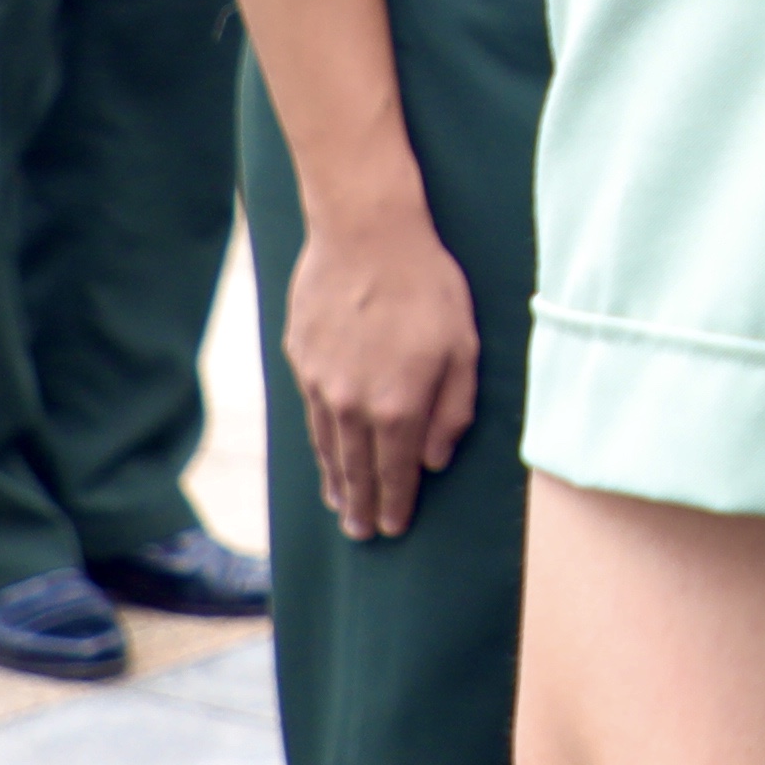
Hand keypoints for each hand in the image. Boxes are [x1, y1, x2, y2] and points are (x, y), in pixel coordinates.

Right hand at [286, 188, 488, 541]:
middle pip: (354, 470)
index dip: (395, 505)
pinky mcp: (300, 359)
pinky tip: (323, 448)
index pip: (395, 474)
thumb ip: (453, 410)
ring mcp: (320, 384)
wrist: (366, 232)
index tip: (392, 529)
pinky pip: (310, 414)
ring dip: (334, 479)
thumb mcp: (465, 347)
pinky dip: (318, 440)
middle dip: (359, 506)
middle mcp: (352, 406)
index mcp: (398, 407)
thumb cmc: (427, 285)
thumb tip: (436, 460)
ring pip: (326, 447)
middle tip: (360, 533)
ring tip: (340, 502)